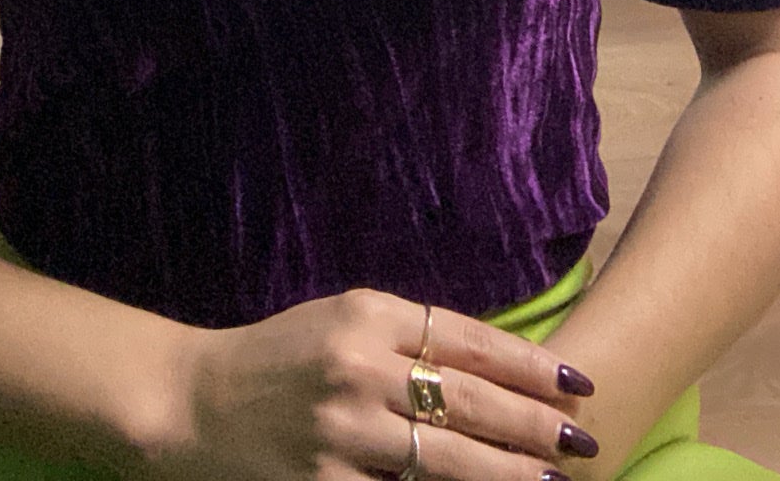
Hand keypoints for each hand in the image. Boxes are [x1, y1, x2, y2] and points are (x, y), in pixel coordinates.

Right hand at [155, 284, 598, 480]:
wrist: (193, 404)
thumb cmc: (280, 357)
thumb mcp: (344, 318)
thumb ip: (411, 335)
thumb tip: (497, 366)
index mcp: (367, 315)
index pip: (470, 339)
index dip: (530, 365)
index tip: (577, 383)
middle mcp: (358, 369)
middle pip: (470, 400)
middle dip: (536, 426)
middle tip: (586, 441)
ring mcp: (342, 433)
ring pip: (448, 460)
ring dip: (508, 475)